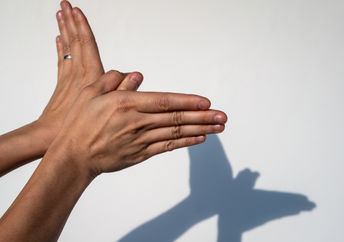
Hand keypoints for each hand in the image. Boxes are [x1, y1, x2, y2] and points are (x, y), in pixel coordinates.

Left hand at [38, 1, 142, 145]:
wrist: (50, 134)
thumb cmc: (78, 126)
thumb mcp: (106, 109)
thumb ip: (123, 90)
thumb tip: (136, 74)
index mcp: (90, 77)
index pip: (87, 45)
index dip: (83, 27)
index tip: (78, 10)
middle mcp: (78, 74)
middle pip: (74, 42)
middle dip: (70, 22)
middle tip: (65, 4)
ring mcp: (68, 78)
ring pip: (67, 48)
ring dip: (65, 30)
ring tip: (61, 14)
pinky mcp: (61, 84)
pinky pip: (61, 61)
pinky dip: (60, 48)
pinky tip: (59, 40)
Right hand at [50, 71, 226, 176]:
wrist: (73, 156)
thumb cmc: (79, 122)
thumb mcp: (90, 93)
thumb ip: (114, 80)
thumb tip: (137, 75)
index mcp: (126, 104)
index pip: (164, 101)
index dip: (188, 102)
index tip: (207, 102)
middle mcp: (137, 122)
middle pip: (176, 118)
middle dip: (202, 117)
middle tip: (223, 117)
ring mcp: (140, 140)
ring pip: (176, 134)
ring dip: (200, 130)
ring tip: (218, 127)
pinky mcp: (140, 154)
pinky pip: (167, 147)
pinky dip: (185, 143)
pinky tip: (199, 139)